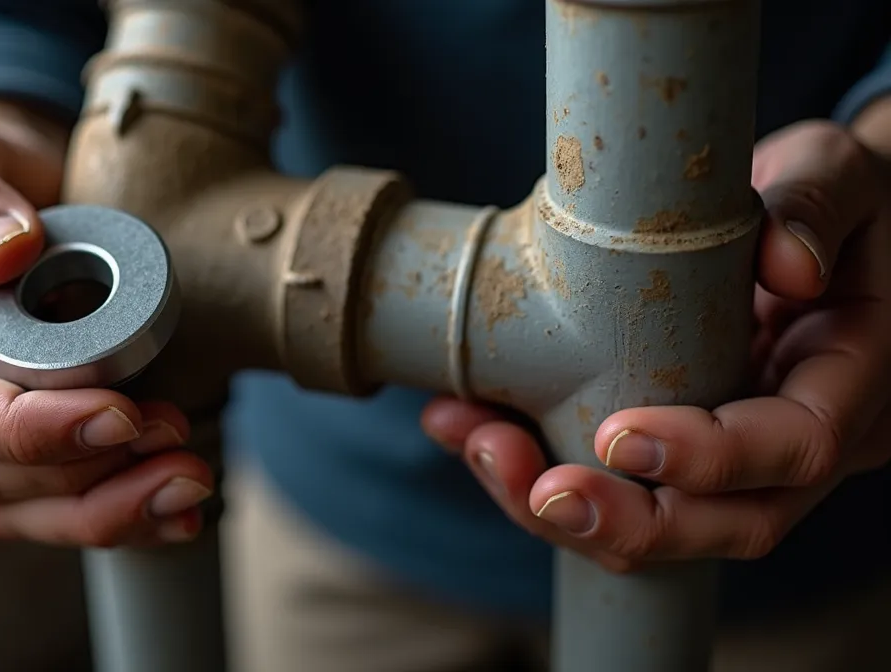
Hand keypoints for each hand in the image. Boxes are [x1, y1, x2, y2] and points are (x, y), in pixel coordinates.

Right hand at [0, 106, 212, 546]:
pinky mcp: (1, 457)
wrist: (10, 206)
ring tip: (190, 481)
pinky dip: (116, 515)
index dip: (25, 428)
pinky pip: (48, 508)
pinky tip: (178, 514)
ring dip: (108, 508)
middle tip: (177, 444)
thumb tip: (1, 255)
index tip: (119, 412)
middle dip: (84, 476)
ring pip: (15, 510)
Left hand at [423, 120, 890, 571]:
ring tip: (475, 440)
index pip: (796, 449)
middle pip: (724, 523)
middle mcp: (798, 441)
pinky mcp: (672, 446)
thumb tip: (790, 266)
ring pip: (655, 524)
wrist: (815, 220)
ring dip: (555, 505)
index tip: (619, 435)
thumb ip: (820, 204)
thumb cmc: (836, 194)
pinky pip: (606, 484)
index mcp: (850, 381)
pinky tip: (463, 422)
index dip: (709, 459)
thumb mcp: (837, 174)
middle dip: (623, 521)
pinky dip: (529, 466)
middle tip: (538, 490)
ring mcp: (735, 459)